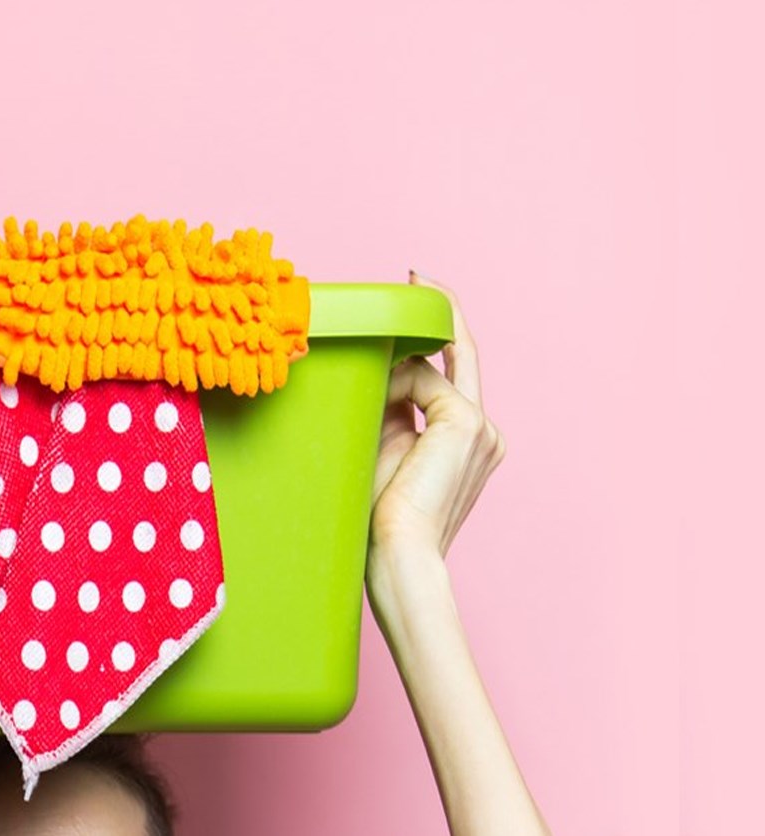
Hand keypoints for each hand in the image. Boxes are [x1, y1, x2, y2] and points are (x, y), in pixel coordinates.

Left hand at [367, 272, 506, 579]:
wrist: (398, 554)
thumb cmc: (380, 515)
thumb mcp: (385, 447)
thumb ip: (393, 405)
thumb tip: (382, 363)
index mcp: (467, 440)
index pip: (457, 371)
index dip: (444, 328)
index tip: (421, 288)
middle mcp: (484, 431)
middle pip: (462, 351)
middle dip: (441, 310)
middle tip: (414, 276)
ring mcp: (481, 427)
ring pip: (429, 369)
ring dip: (388, 378)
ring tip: (364, 415)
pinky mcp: (467, 424)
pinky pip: (423, 381)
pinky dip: (393, 390)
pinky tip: (378, 420)